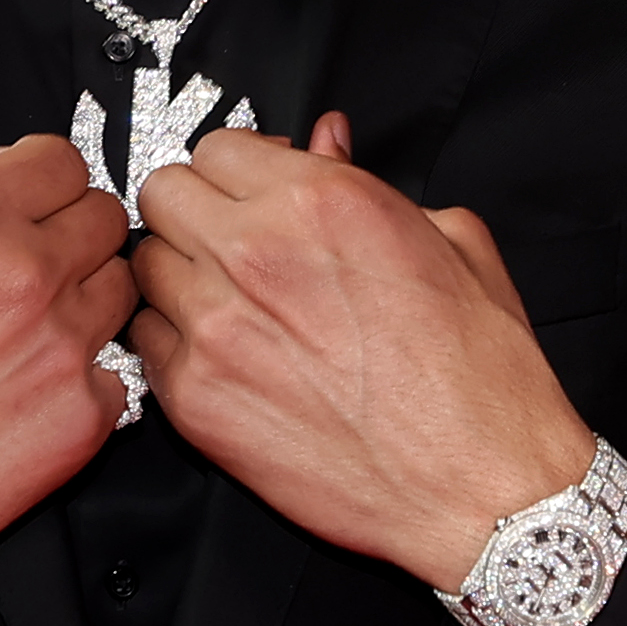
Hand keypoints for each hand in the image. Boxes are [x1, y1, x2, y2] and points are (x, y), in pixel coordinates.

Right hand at [0, 130, 138, 625]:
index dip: (38, 177)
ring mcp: (59, 350)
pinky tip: (22, 394)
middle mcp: (20, 272)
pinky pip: (114, 376)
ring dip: (82, 300)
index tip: (24, 197)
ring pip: (120, 292)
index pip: (58, 160)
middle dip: (65, 231)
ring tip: (24, 331)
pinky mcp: (78, 424)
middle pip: (102, 218)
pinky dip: (78, 381)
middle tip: (23, 263)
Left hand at [126, 113, 591, 591]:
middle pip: (163, 195)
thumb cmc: (481, 373)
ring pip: (144, 267)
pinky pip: (145, 341)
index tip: (253, 198)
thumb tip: (324, 138)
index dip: (238, 174)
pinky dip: (173, 344)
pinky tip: (225, 359)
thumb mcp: (451, 242)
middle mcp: (256, 252)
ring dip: (179, 278)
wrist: (481, 487)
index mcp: (320, 198)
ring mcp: (215, 327)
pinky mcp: (195, 398)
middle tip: (230, 245)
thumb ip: (367, 179)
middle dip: (195, 212)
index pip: (217, 148)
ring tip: (231, 307)